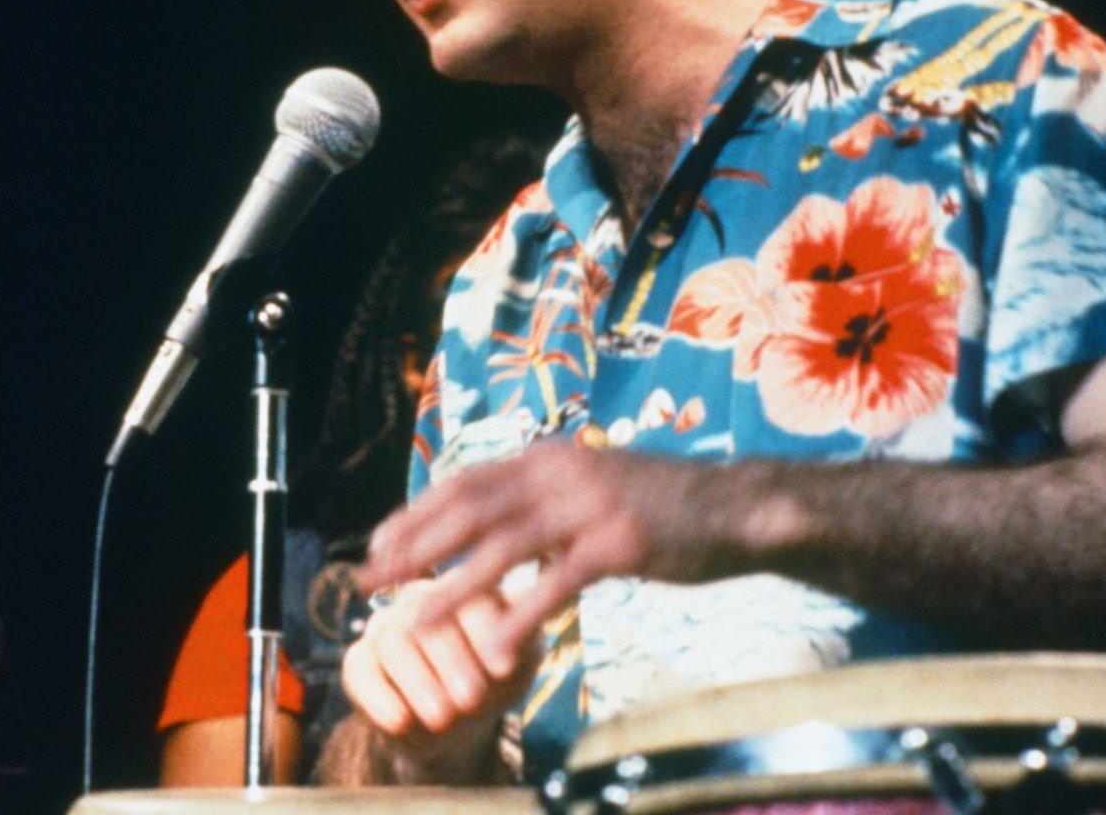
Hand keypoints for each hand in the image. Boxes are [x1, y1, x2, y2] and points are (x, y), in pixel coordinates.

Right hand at [339, 577, 540, 781]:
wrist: (457, 724)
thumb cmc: (495, 680)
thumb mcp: (520, 663)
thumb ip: (522, 641)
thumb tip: (518, 627)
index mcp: (462, 586)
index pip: (469, 595)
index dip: (487, 633)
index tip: (504, 671)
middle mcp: (419, 596)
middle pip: (427, 614)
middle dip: (451, 660)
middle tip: (471, 699)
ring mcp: (385, 625)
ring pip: (393, 641)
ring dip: (419, 681)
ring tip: (442, 718)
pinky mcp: (359, 659)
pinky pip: (358, 671)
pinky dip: (378, 698)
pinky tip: (400, 722)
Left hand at [358, 442, 738, 668]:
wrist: (733, 507)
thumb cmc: (658, 505)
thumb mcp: (589, 485)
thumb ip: (541, 497)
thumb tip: (490, 514)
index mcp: (547, 457)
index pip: (464, 481)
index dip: (416, 513)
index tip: (378, 543)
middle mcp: (560, 472)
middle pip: (468, 508)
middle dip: (414, 545)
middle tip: (371, 579)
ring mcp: (590, 506)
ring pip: (503, 546)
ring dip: (452, 586)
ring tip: (413, 621)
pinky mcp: (619, 544)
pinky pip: (559, 584)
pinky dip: (522, 615)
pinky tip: (495, 647)